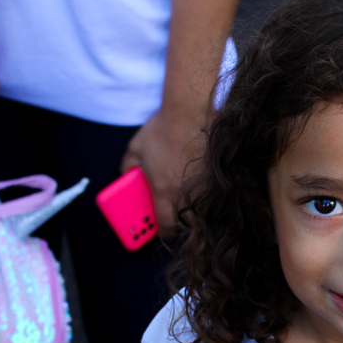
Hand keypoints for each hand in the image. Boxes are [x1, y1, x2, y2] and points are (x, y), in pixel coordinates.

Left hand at [120, 106, 206, 234]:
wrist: (190, 111)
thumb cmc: (162, 129)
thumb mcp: (135, 148)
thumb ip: (127, 168)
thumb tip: (126, 177)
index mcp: (163, 192)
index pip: (165, 227)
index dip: (160, 231)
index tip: (157, 229)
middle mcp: (186, 193)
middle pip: (185, 221)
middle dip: (175, 218)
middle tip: (167, 208)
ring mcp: (203, 185)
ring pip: (199, 206)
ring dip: (189, 204)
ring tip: (180, 190)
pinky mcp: (216, 175)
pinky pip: (209, 191)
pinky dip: (201, 188)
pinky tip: (194, 174)